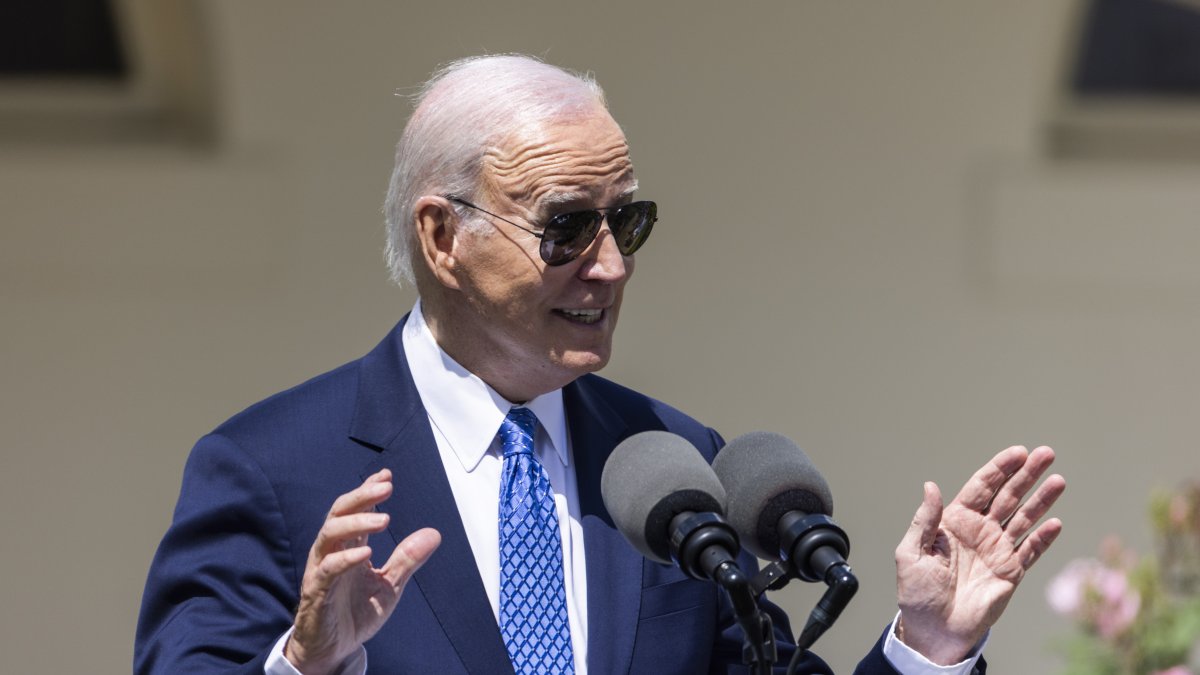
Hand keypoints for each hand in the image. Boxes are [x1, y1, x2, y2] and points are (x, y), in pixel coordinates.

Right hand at [285, 469, 440, 674]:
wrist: (332, 650)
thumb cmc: (355, 614)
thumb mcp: (389, 585)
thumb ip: (407, 559)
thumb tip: (433, 533)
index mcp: (348, 547)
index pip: (355, 510)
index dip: (368, 491)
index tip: (386, 475)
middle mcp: (331, 552)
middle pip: (339, 513)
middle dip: (361, 496)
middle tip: (385, 486)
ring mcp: (320, 570)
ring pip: (329, 534)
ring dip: (356, 521)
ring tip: (383, 517)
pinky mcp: (316, 592)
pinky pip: (327, 570)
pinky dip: (345, 558)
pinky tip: (365, 551)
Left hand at [894, 445, 1065, 664]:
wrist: (935, 629)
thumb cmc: (918, 592)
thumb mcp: (911, 553)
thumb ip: (924, 520)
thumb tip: (931, 486)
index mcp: (955, 520)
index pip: (981, 487)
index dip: (999, 469)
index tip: (1018, 452)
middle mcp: (980, 530)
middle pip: (1008, 496)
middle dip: (1026, 474)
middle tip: (1046, 454)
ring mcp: (997, 549)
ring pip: (1024, 518)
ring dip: (1041, 500)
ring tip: (1058, 480)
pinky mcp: (1011, 572)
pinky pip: (1030, 551)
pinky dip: (1043, 538)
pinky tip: (1055, 523)